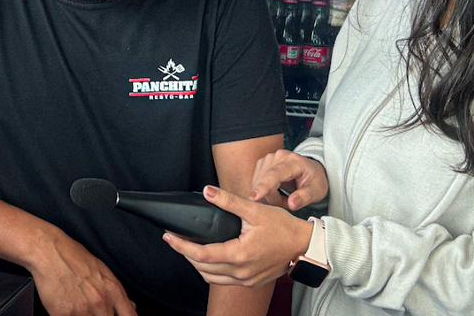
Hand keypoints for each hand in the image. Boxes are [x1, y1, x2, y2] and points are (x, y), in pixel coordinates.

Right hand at [29, 232, 136, 315]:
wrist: (49, 251)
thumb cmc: (74, 257)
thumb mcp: (102, 270)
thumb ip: (116, 291)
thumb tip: (130, 306)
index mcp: (113, 291)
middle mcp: (101, 303)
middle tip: (92, 310)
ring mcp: (82, 310)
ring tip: (80, 307)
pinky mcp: (63, 315)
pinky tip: (68, 309)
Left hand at [163, 185, 312, 287]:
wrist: (305, 246)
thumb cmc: (283, 228)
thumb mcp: (255, 210)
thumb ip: (229, 201)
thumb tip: (208, 191)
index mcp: (240, 254)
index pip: (201, 254)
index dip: (181, 246)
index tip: (168, 237)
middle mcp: (241, 272)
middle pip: (202, 268)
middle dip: (185, 254)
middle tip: (173, 240)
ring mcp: (246, 279)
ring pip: (211, 278)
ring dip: (197, 265)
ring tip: (187, 248)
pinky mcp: (251, 281)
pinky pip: (224, 281)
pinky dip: (211, 271)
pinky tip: (208, 259)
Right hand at [249, 150, 328, 210]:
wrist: (311, 171)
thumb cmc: (314, 180)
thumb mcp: (317, 191)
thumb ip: (304, 197)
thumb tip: (292, 203)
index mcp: (293, 161)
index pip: (275, 174)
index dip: (263, 186)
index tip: (254, 197)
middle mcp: (278, 157)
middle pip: (264, 182)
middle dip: (273, 198)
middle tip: (289, 203)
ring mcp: (268, 159)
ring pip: (258, 184)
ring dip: (269, 196)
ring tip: (285, 197)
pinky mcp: (261, 164)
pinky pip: (257, 183)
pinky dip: (265, 192)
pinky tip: (276, 193)